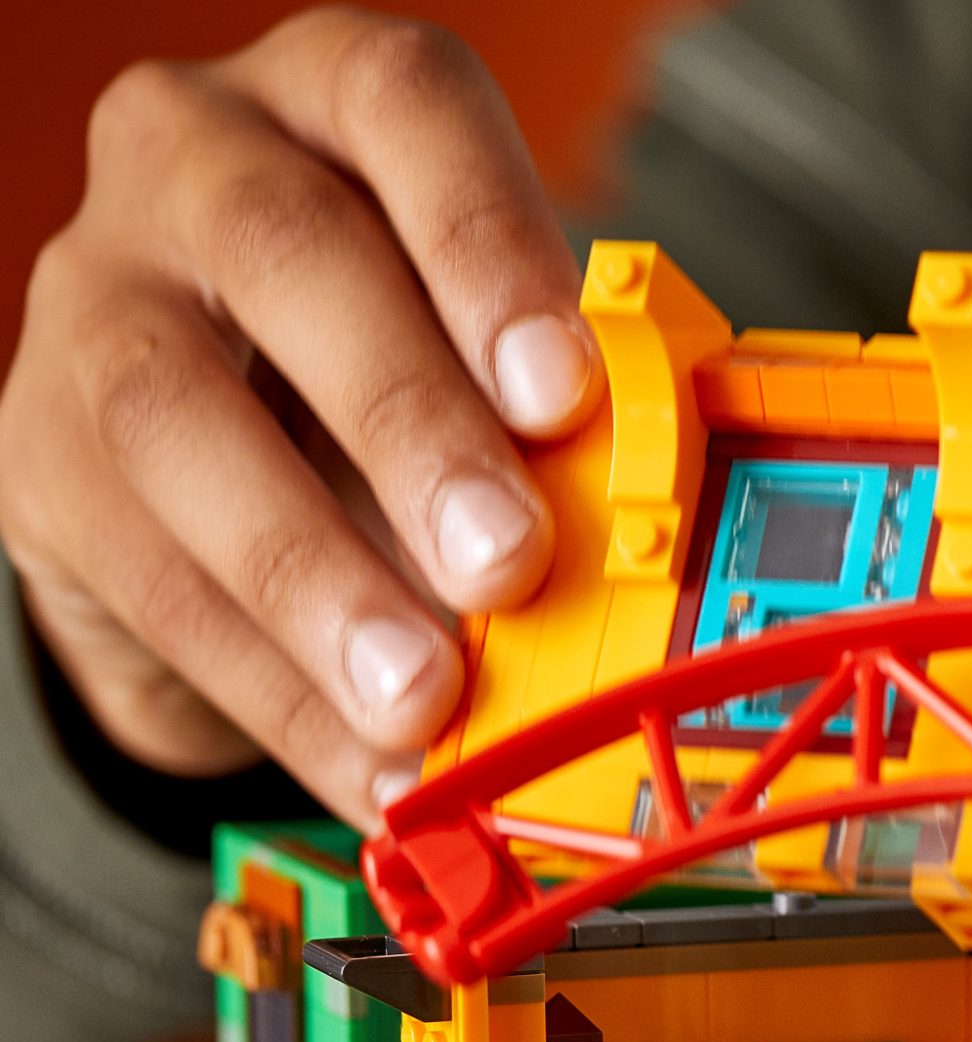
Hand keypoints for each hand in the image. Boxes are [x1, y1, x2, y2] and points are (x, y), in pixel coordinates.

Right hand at [0, 9, 599, 828]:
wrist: (223, 451)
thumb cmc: (400, 368)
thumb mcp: (490, 354)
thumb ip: (563, 414)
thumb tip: (662, 543)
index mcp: (342, 105)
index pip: (410, 111)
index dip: (490, 247)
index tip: (563, 391)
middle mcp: (197, 165)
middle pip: (295, 258)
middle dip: (413, 424)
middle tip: (509, 560)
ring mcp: (98, 298)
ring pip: (183, 421)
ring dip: (322, 580)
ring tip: (425, 695)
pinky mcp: (41, 457)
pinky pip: (155, 582)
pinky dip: (282, 692)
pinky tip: (371, 759)